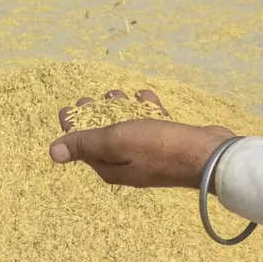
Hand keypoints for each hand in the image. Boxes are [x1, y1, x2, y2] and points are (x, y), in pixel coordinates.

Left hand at [49, 115, 238, 189]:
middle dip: (95, 115)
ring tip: (118, 93)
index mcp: (110, 167)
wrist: (210, 156)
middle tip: (90, 97)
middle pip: (104, 137)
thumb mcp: (116, 142)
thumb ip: (85, 143)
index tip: (68, 107)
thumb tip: (52, 152)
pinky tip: (146, 97)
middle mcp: (127, 164)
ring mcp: (150, 154)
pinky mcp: (169, 143)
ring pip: (128, 128)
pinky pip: (151, 124)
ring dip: (121, 108)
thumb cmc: (159, 147)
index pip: (83, 146)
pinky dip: (146, 110)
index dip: (73, 126)